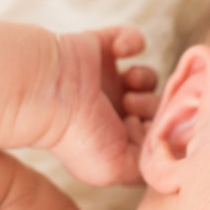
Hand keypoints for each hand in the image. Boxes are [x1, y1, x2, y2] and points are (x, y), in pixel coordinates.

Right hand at [47, 26, 157, 185]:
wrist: (47, 95)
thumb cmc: (76, 138)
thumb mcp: (114, 171)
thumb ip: (143, 168)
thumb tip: (162, 153)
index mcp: (115, 136)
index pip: (154, 132)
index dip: (159, 129)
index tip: (145, 129)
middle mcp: (111, 109)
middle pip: (156, 105)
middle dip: (152, 106)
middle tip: (132, 108)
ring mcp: (107, 79)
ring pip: (148, 76)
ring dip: (146, 78)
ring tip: (128, 85)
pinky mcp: (102, 47)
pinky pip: (132, 38)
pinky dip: (133, 40)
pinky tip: (121, 51)